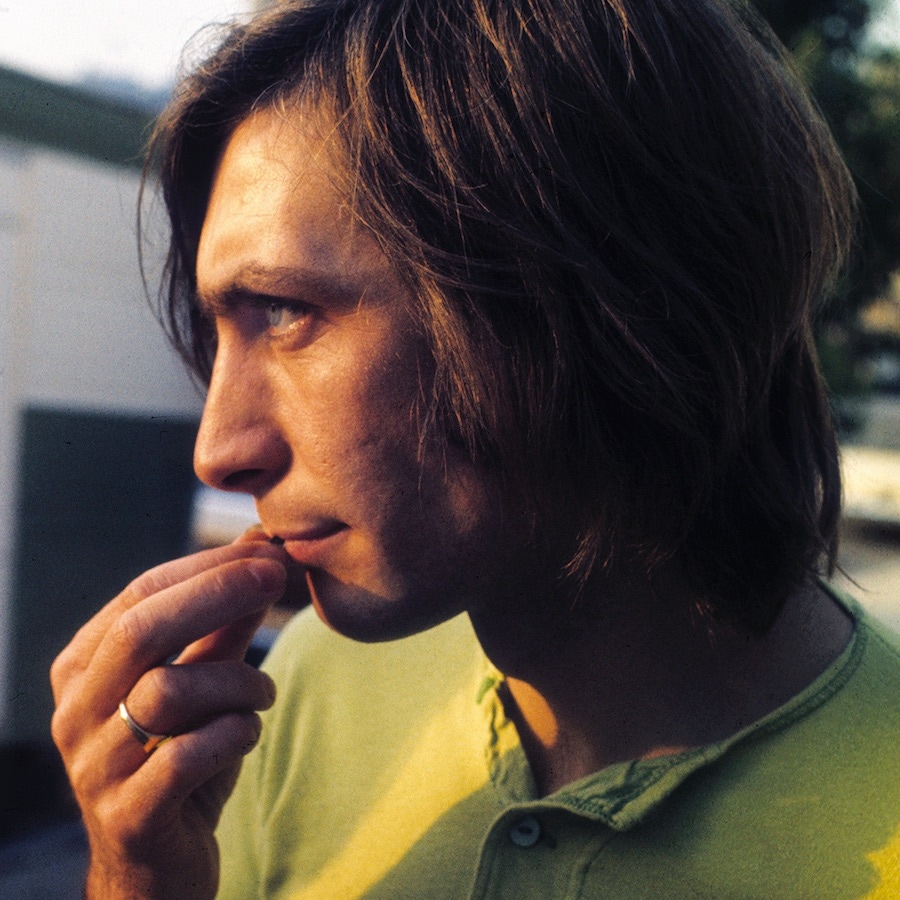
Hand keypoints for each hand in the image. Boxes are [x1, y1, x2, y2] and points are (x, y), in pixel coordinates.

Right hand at [51, 534, 287, 898]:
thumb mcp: (205, 685)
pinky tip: (247, 732)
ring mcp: (94, 767)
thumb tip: (261, 551)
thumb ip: (225, 625)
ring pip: (167, 693)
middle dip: (218, 593)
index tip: (266, 551)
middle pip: (142, 631)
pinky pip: (185, 757)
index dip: (208, 566)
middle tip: (277, 577)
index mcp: (86, 667)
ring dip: (236, 681)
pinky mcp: (127, 816)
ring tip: (262, 693)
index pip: (141, 594)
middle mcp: (76, 712)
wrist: (156, 870)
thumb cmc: (182, 758)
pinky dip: (233, 734)